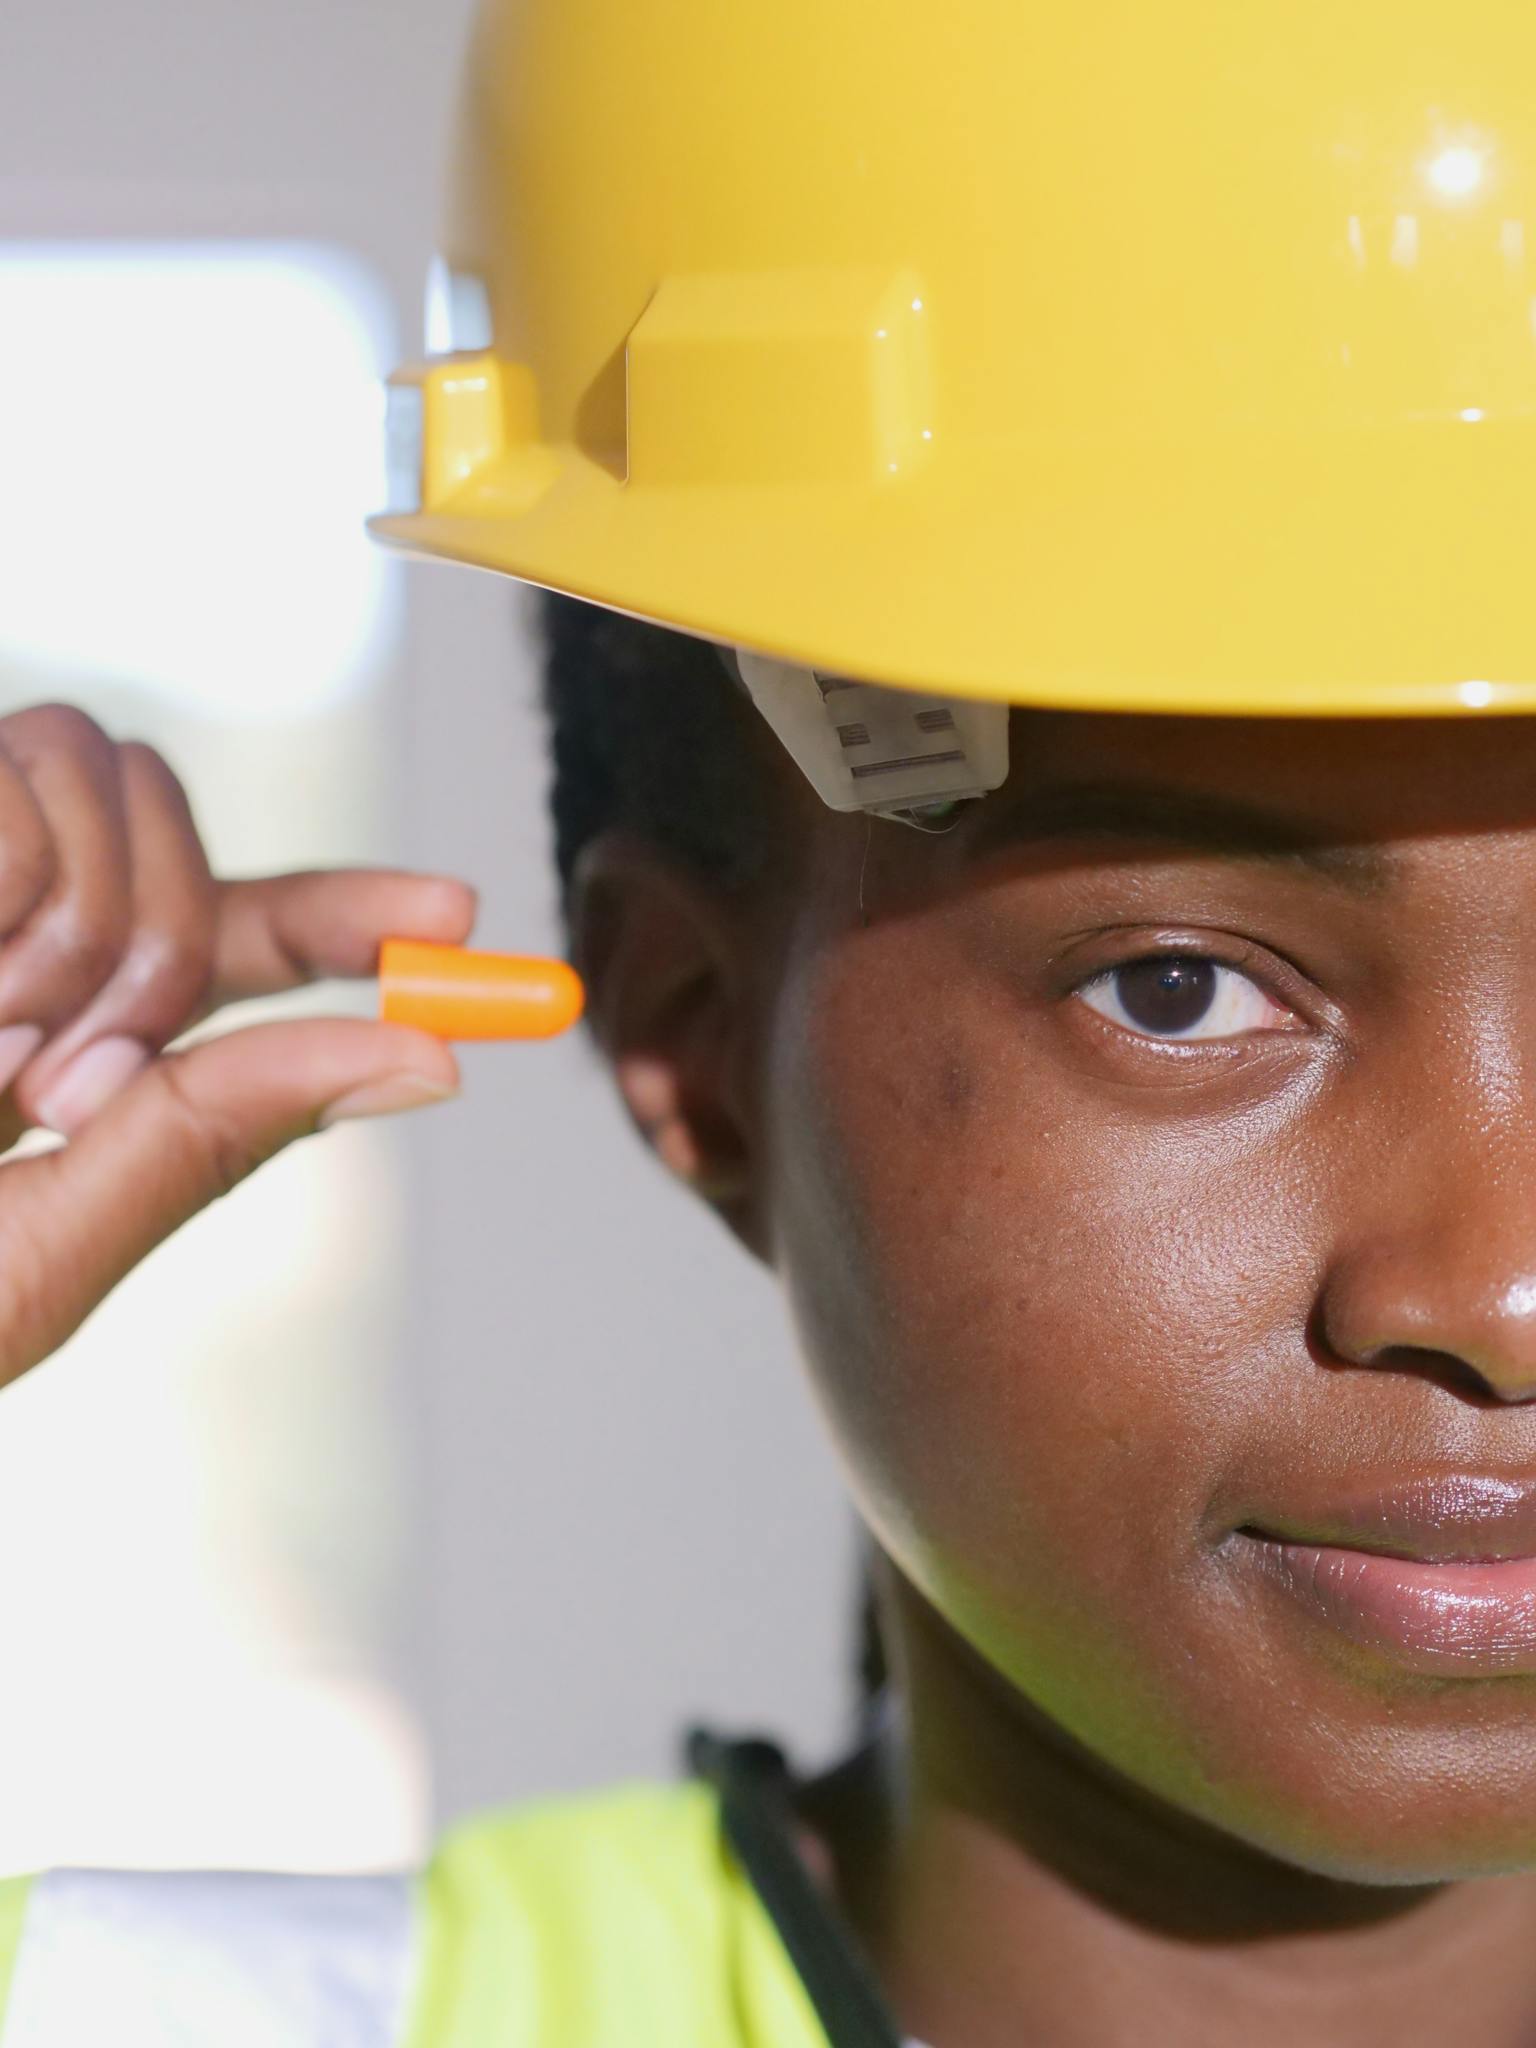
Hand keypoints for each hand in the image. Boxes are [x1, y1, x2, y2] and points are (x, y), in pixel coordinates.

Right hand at [0, 702, 472, 1390]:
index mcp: (48, 1036)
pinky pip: (14, 793)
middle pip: (182, 839)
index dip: (343, 910)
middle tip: (46, 1072)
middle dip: (165, 945)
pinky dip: (2, 894)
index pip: (227, 941)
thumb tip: (424, 1062)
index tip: (461, 914)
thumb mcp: (40, 1254)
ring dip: (65, 921)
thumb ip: (206, 1141)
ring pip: (97, 779)